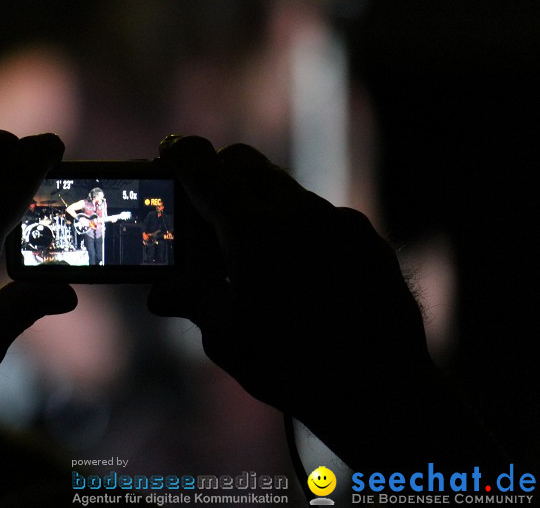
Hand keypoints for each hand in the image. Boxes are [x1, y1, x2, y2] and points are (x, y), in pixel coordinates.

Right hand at [147, 135, 479, 468]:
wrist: (381, 391)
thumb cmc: (292, 368)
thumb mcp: (227, 337)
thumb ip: (191, 300)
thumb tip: (160, 293)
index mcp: (252, 233)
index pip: (205, 168)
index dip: (181, 154)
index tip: (169, 150)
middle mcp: (296, 214)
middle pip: (244, 162)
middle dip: (217, 172)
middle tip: (201, 206)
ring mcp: (336, 220)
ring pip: (283, 186)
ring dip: (256, 201)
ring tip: (249, 250)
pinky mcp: (365, 236)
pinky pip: (319, 213)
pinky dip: (295, 225)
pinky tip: (296, 269)